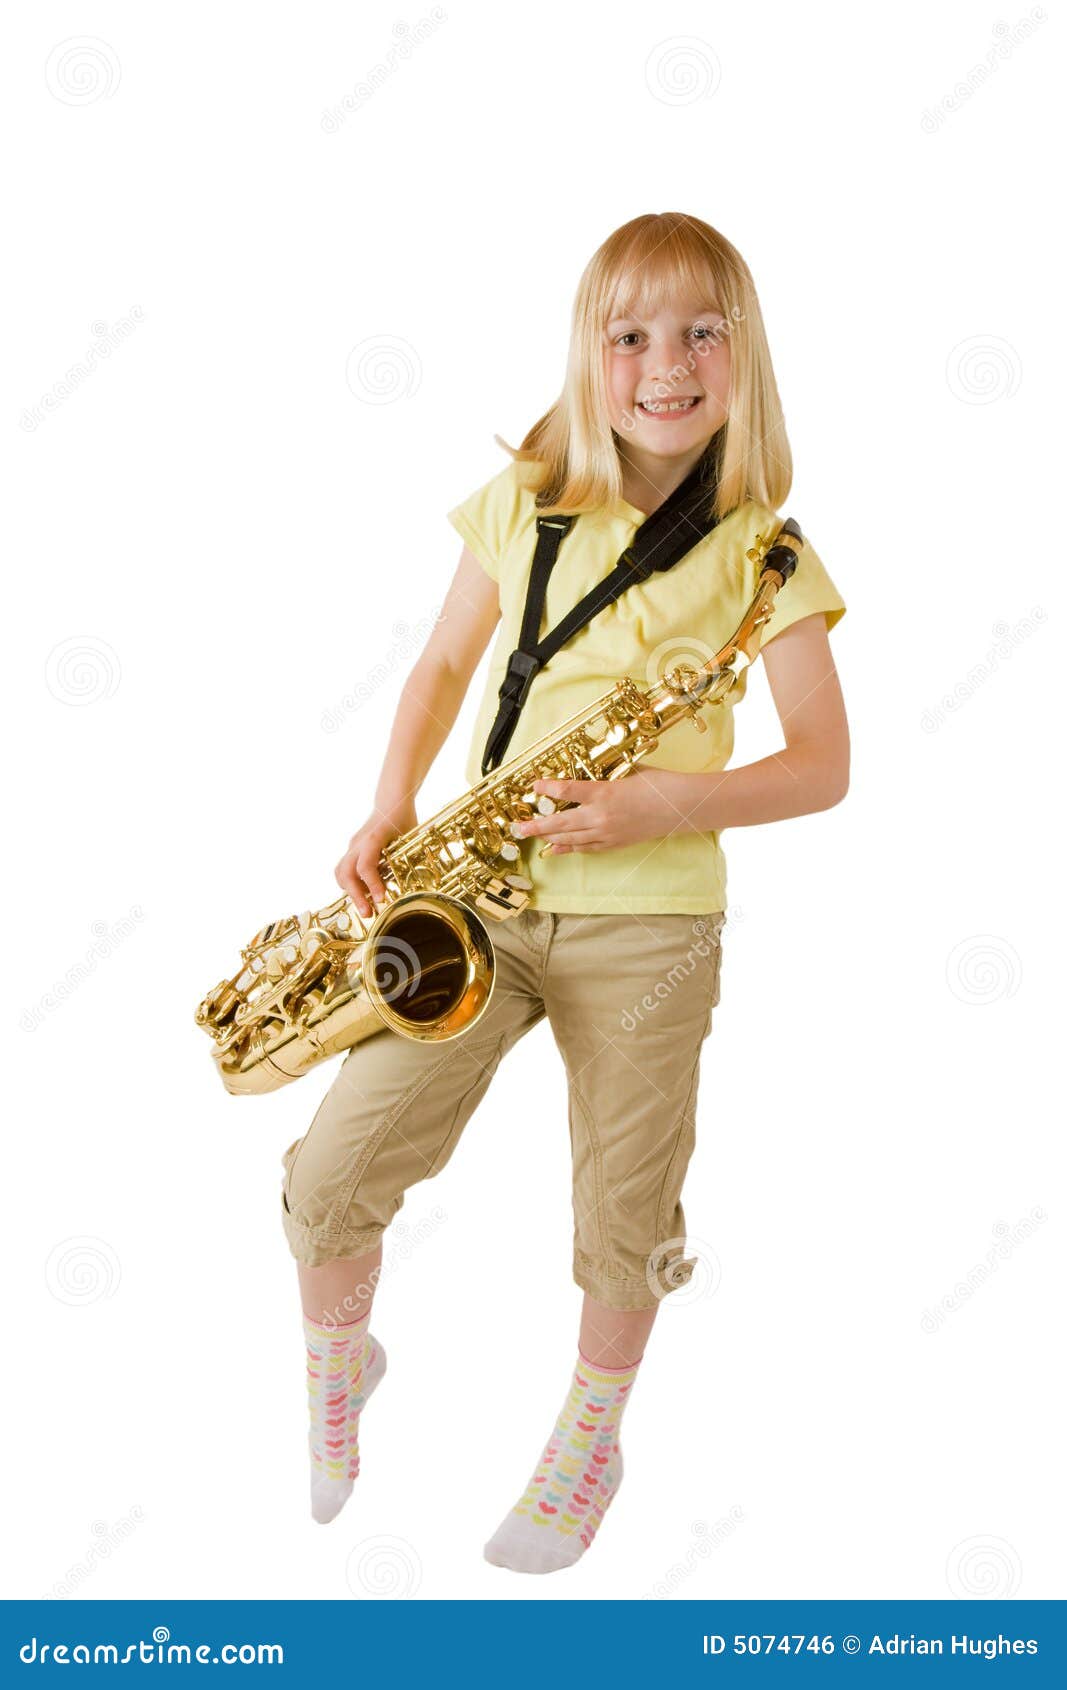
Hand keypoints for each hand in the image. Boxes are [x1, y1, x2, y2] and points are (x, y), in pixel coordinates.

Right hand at [335, 801, 416, 916]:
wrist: (391, 800)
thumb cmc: (403, 819)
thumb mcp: (410, 837)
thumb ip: (407, 859)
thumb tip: (411, 887)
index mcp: (373, 837)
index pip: (365, 865)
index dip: (372, 884)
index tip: (381, 899)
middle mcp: (358, 842)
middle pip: (346, 872)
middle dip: (355, 895)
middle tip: (368, 913)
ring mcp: (353, 846)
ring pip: (340, 872)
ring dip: (350, 891)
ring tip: (365, 907)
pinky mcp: (352, 850)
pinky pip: (344, 869)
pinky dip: (351, 884)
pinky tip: (364, 894)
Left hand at [512, 769, 686, 853]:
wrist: (680, 808)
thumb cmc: (658, 784)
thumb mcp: (628, 771)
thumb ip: (606, 774)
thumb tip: (590, 771)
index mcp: (604, 793)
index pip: (567, 790)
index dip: (547, 788)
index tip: (534, 786)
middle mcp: (601, 816)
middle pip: (561, 822)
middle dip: (537, 825)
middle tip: (519, 828)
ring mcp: (607, 833)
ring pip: (570, 838)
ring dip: (549, 837)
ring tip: (532, 837)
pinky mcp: (615, 843)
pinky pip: (585, 848)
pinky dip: (568, 848)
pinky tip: (555, 849)